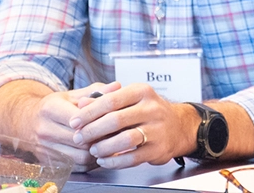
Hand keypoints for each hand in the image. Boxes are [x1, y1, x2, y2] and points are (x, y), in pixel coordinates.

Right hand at [24, 82, 120, 172]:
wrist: (27, 122)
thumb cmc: (55, 106)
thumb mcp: (73, 93)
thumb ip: (96, 91)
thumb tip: (117, 87)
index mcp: (51, 109)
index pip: (79, 118)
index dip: (98, 118)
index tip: (113, 116)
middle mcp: (45, 130)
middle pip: (81, 139)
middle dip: (101, 135)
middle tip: (118, 130)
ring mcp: (45, 148)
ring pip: (79, 156)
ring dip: (98, 151)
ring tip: (111, 141)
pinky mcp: (48, 162)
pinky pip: (75, 167)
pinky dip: (90, 161)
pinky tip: (99, 151)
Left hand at [69, 83, 194, 167]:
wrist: (178, 126)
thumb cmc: (148, 110)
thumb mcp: (130, 98)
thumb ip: (105, 99)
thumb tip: (81, 103)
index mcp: (142, 91)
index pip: (111, 100)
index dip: (89, 112)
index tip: (74, 121)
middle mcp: (152, 108)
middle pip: (116, 120)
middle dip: (93, 131)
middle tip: (79, 137)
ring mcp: (157, 129)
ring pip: (125, 139)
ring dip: (104, 147)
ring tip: (93, 149)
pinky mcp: (158, 148)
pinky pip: (132, 158)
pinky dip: (114, 161)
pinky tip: (104, 160)